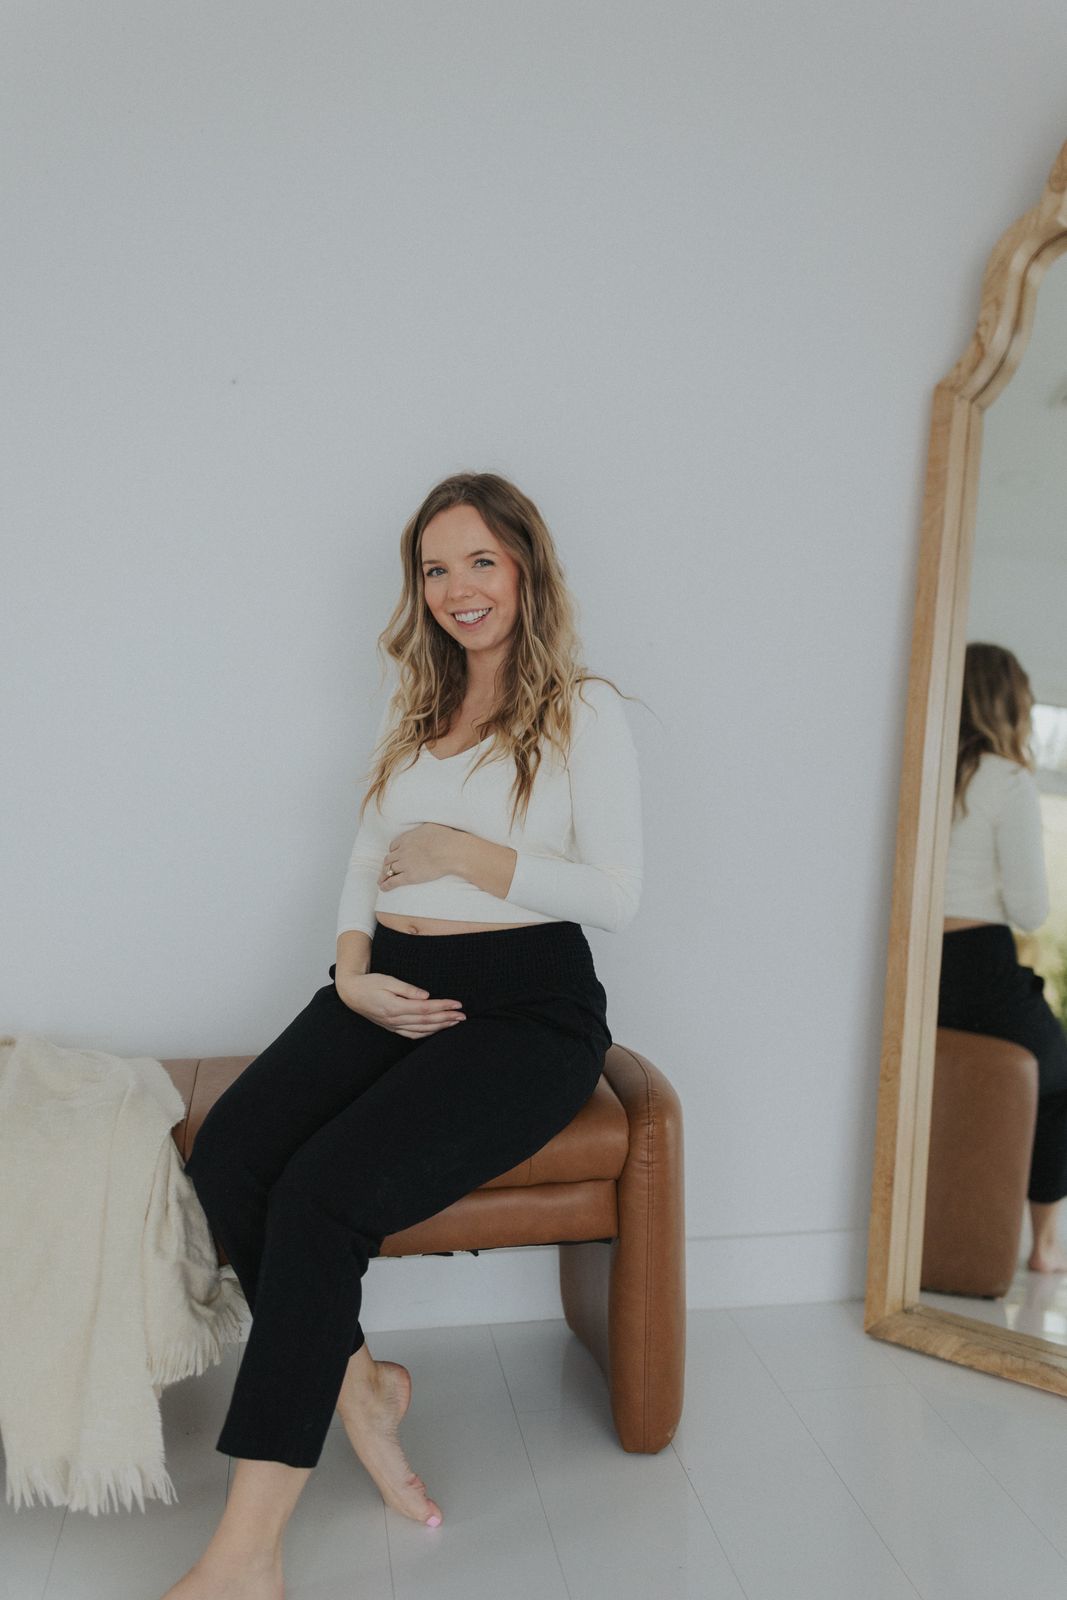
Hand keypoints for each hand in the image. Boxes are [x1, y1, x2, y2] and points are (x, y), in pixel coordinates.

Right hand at [335, 970, 465, 1036]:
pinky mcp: (393, 1028)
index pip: (425, 1009)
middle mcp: (395, 1019)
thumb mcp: (388, 980)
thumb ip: (407, 989)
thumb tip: (426, 995)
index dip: (442, 1006)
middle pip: (426, 1021)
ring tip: (455, 1022)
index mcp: (394, 1007)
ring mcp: (394, 1026)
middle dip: (447, 1018)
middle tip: (463, 1015)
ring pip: (422, 1030)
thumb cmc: (370, 984)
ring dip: (440, 1027)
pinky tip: (437, 1029)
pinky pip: (413, 1034)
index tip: (457, 1003)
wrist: (352, 993)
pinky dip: (427, 1033)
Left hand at [378, 823, 461, 890]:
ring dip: (384, 875)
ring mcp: (405, 864)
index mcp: (407, 838)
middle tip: (386, 869)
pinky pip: (393, 881)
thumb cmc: (446, 838)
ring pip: (389, 870)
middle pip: (389, 859)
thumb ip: (422, 830)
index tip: (394, 856)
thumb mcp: (430, 827)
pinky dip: (386, 885)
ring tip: (381, 880)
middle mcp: (402, 851)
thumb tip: (423, 831)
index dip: (393, 852)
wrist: (451, 851)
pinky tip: (383, 888)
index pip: (393, 846)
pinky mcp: (409, 876)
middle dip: (387, 864)